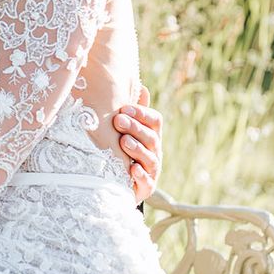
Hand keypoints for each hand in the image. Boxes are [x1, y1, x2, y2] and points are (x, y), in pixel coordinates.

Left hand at [113, 85, 162, 203]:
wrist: (118, 182)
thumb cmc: (123, 148)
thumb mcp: (127, 128)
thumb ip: (134, 110)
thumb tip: (142, 86)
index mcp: (151, 134)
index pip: (155, 120)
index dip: (142, 113)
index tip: (124, 108)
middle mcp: (155, 151)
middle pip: (151, 137)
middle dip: (135, 128)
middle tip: (118, 121)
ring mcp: (152, 170)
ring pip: (150, 158)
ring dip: (137, 149)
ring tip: (124, 142)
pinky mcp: (145, 187)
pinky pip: (146, 182)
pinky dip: (140, 175)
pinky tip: (132, 168)